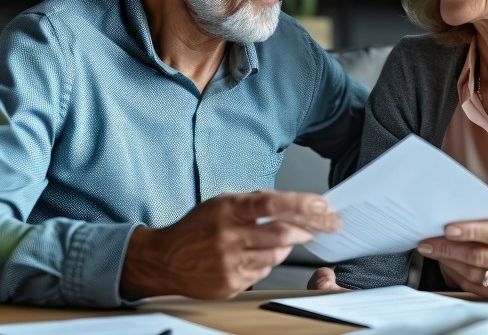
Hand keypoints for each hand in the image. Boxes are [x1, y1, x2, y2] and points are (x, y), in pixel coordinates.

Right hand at [120, 190, 340, 299]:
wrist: (164, 260)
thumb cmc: (195, 229)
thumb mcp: (220, 204)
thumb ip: (253, 203)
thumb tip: (289, 203)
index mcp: (227, 210)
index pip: (271, 204)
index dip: (302, 204)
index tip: (323, 205)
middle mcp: (228, 236)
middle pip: (281, 234)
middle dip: (308, 230)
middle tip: (319, 227)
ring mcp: (229, 263)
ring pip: (276, 255)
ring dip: (287, 246)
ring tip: (277, 240)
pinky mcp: (230, 283)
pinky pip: (263, 273)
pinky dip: (267, 262)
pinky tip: (255, 256)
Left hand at [416, 220, 487, 301]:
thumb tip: (459, 220)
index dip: (470, 231)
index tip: (448, 228)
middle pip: (479, 256)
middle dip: (448, 248)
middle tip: (429, 241)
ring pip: (473, 273)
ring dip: (447, 261)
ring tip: (433, 251)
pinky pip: (473, 286)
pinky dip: (455, 274)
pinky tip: (446, 264)